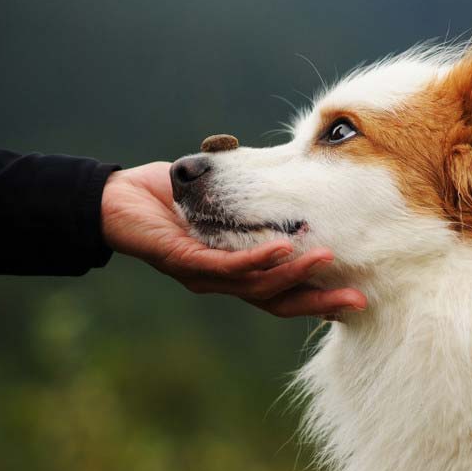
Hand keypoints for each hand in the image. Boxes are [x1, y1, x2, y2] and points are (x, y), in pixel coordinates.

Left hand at [100, 162, 366, 317]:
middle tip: (357, 300)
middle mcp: (222, 281)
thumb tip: (287, 167)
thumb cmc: (168, 198)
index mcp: (234, 271)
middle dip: (318, 303)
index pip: (282, 292)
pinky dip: (257, 259)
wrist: (114, 199)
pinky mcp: (184, 262)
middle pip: (277, 301)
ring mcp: (204, 276)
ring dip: (294, 274)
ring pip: (256, 286)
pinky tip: (282, 248)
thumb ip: (253, 194)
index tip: (354, 298)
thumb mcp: (221, 196)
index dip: (316, 298)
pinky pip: (226, 266)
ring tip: (325, 260)